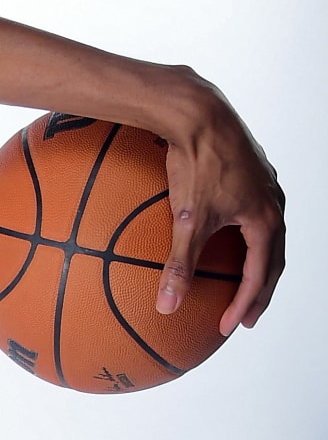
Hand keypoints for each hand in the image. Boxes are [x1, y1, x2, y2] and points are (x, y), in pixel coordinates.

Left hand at [158, 81, 285, 333]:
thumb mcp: (187, 220)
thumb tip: (166, 307)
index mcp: (266, 219)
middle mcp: (273, 203)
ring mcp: (263, 186)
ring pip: (266, 235)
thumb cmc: (196, 164)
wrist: (198, 112)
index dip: (244, 305)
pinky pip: (251, 213)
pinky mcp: (248, 172)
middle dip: (259, 291)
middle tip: (244, 315)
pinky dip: (244, 236)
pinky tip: (221, 236)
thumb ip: (179, 265)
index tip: (228, 327)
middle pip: (272, 259)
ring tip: (240, 281)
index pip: (260, 275)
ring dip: (256, 262)